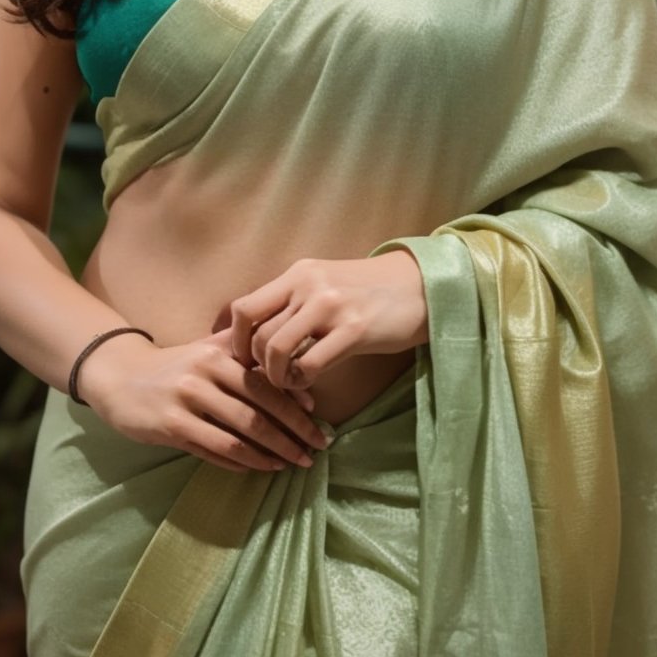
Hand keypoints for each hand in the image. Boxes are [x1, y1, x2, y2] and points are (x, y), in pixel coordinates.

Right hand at [85, 326, 331, 474]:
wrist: (121, 377)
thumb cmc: (174, 366)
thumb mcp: (207, 349)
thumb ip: (246, 354)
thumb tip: (296, 373)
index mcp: (218, 353)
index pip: (267, 381)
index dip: (296, 404)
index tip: (318, 421)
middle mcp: (204, 375)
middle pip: (259, 410)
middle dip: (293, 433)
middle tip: (317, 449)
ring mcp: (186, 402)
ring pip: (240, 433)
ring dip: (273, 453)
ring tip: (294, 463)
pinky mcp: (171, 427)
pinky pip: (216, 449)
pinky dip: (243, 461)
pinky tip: (261, 467)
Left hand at [227, 251, 427, 392]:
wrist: (421, 287)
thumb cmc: (371, 292)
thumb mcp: (326, 285)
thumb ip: (293, 302)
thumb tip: (256, 335)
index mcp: (298, 274)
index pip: (244, 308)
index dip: (235, 340)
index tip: (245, 359)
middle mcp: (309, 285)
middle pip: (257, 334)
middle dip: (256, 365)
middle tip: (269, 378)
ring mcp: (331, 306)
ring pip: (277, 349)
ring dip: (277, 376)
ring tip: (290, 382)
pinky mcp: (354, 330)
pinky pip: (309, 364)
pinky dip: (301, 381)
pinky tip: (310, 383)